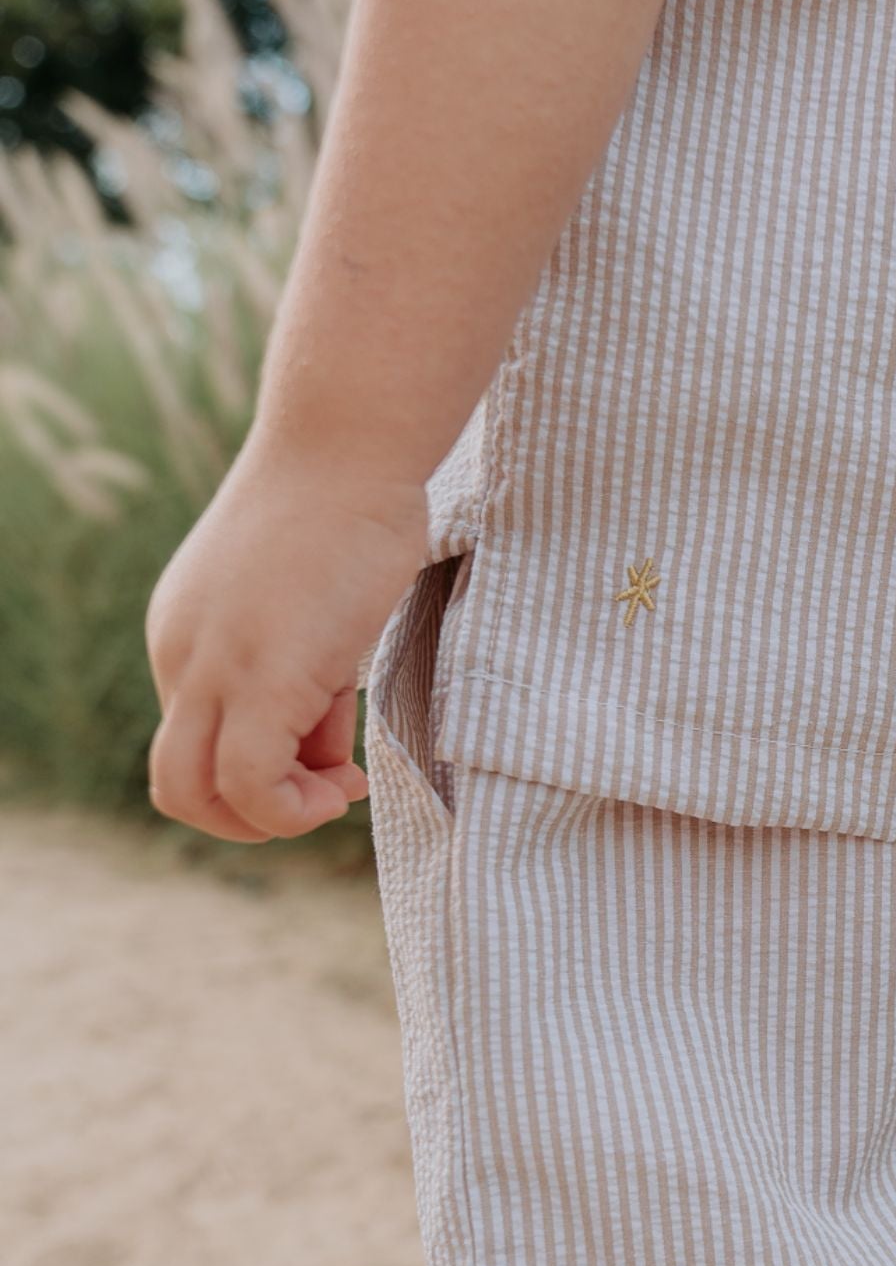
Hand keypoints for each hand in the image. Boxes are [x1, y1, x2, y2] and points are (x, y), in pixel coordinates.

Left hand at [145, 441, 428, 841]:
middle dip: (251, 816)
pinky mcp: (260, 678)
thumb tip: (327, 755)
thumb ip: (309, 683)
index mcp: (186, 635)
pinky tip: (348, 783)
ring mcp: (213, 669)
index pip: (200, 741)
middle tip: (324, 794)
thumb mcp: (315, 610)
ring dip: (273, 819)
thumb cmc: (349, 509)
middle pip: (178, 785)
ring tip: (342, 787)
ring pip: (198, 795)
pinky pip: (250, 785)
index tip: (337, 758)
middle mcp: (181, 656)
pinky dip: (292, 811)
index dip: (268, 770)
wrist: (348, 445)